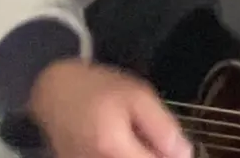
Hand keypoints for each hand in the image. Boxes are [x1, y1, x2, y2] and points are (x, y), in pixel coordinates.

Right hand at [29, 59, 192, 157]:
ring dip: (139, 153)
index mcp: (113, 149)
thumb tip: (185, 155)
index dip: (171, 156)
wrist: (53, 91)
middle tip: (153, 138)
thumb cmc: (98, 88)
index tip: (171, 144)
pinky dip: (124, 154)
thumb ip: (163, 127)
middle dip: (153, 154)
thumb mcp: (138, 96)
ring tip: (135, 138)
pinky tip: (122, 144)